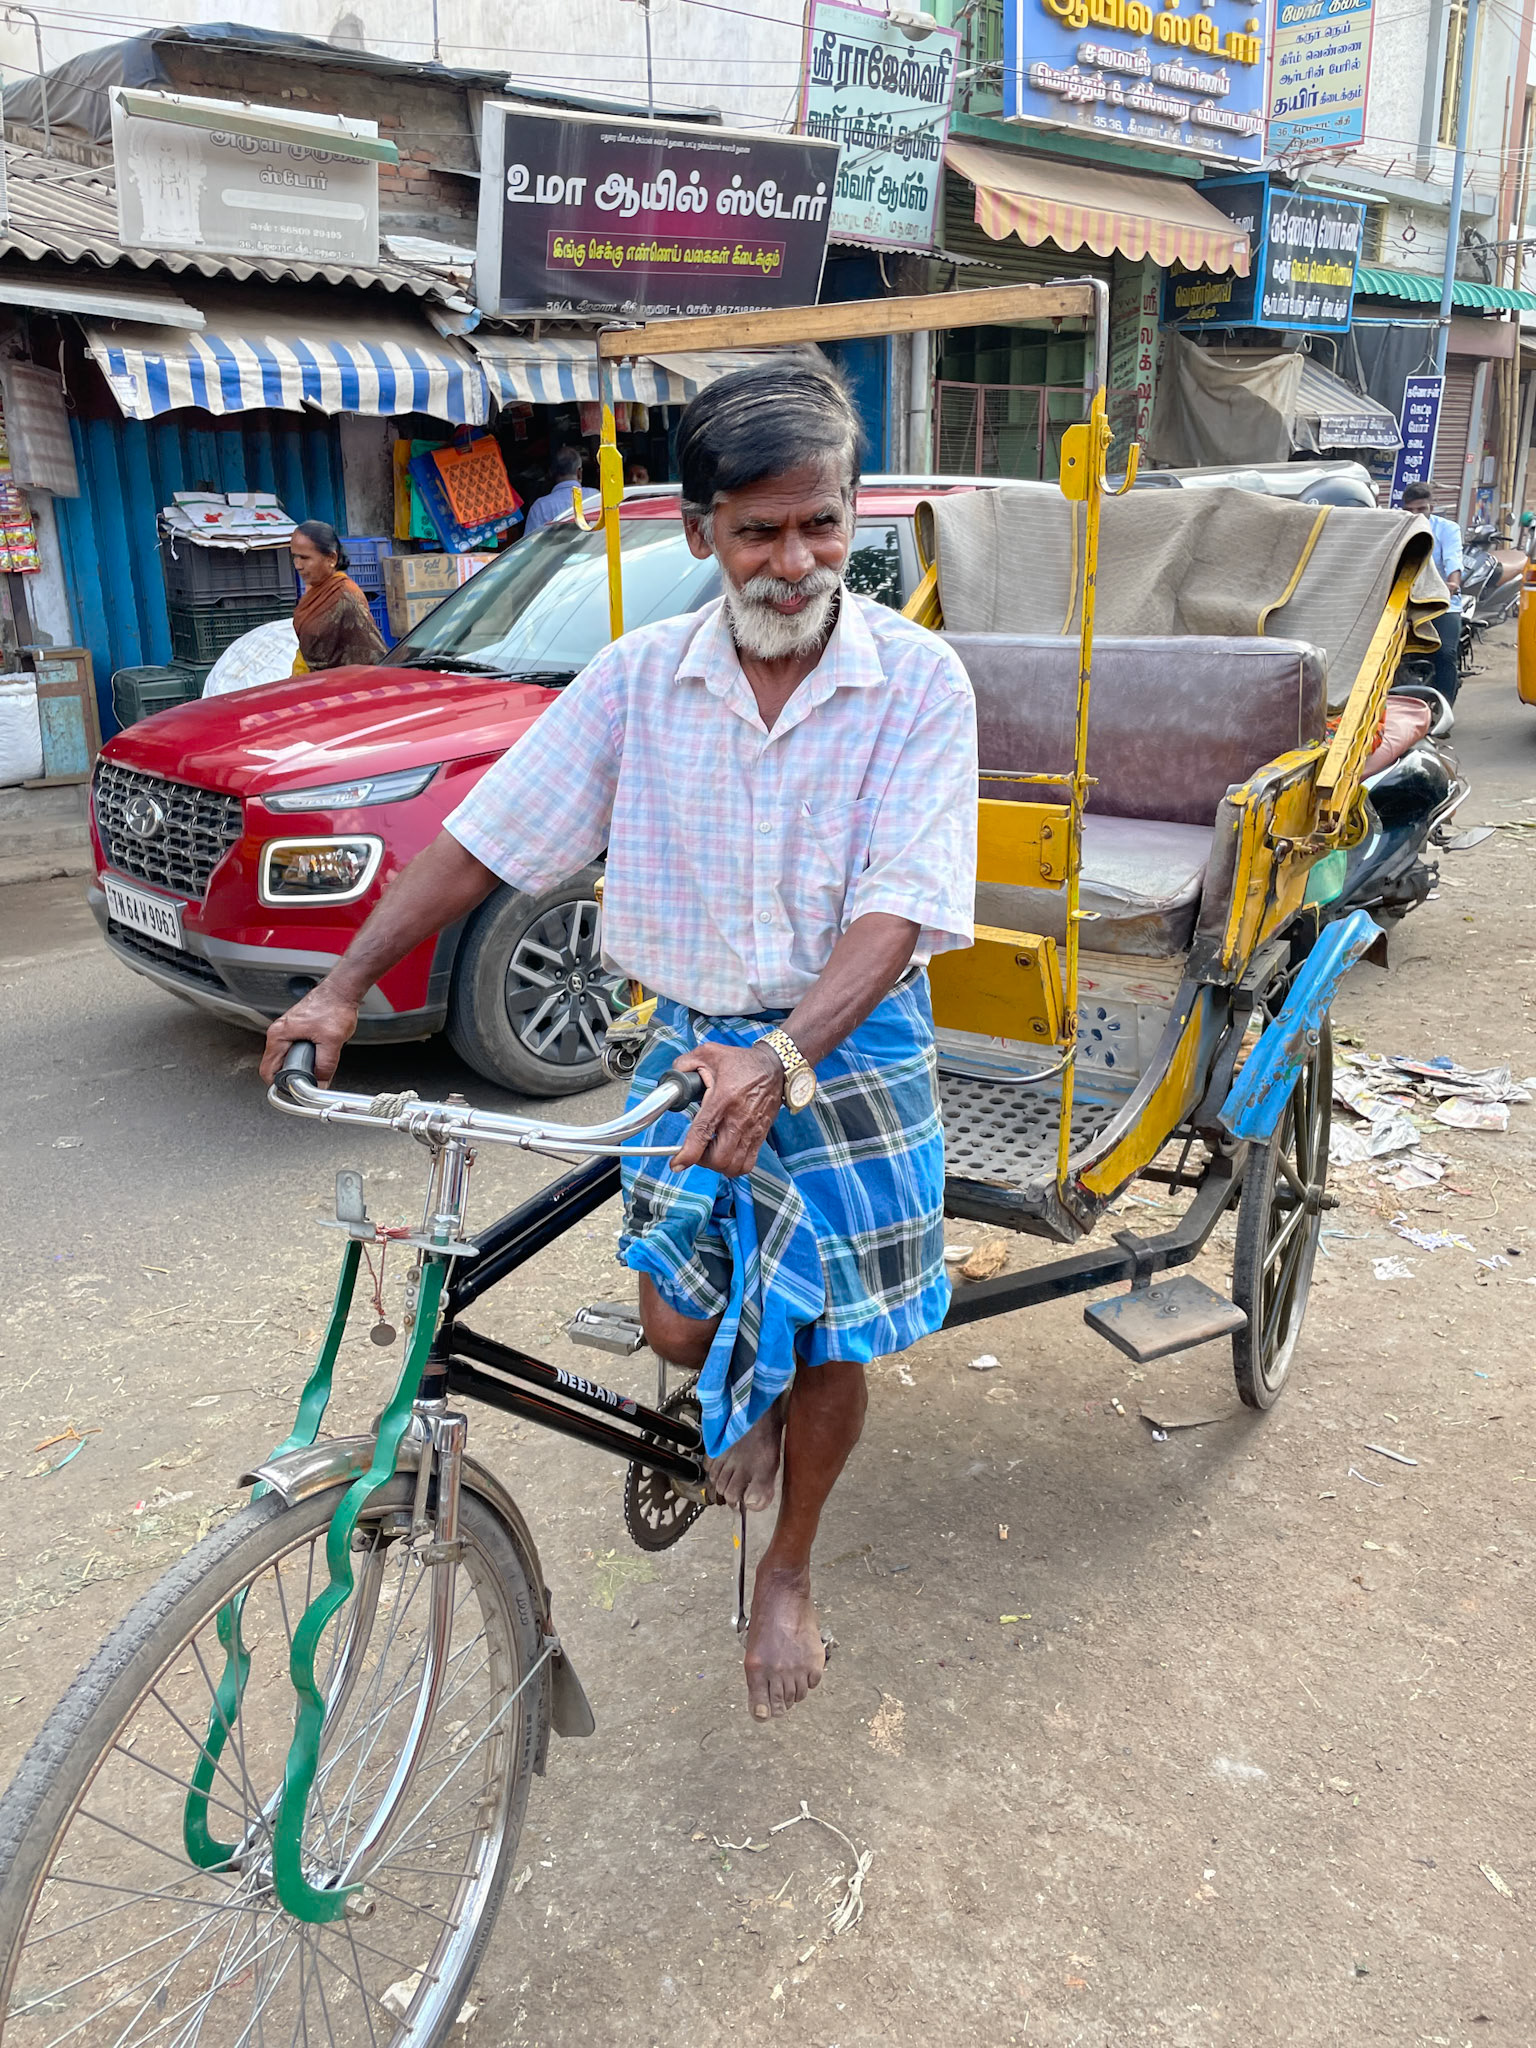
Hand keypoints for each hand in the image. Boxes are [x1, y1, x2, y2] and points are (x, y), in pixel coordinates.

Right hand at [260, 981, 360, 1084]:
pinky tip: (317, 1057)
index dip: (278, 1085)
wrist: (342, 990)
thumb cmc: (333, 1006)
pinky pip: (295, 1049)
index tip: (292, 1092)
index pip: (267, 1069)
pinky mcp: (298, 1029)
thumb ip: (325, 1065)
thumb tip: (320, 1083)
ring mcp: (288, 1030)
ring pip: (287, 1057)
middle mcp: (279, 1032)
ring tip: (314, 1068)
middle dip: (291, 1076)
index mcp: (279, 1035)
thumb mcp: (331, 1041)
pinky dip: (304, 1057)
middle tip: (308, 1082)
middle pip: (276, 1065)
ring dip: (299, 1066)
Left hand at [669, 1041, 784, 1176]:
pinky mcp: (761, 1136)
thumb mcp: (709, 1053)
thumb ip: (685, 1063)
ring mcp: (752, 1130)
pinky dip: (734, 1166)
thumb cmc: (741, 1062)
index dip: (687, 1155)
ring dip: (718, 1166)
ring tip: (711, 1153)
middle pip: (720, 1159)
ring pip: (734, 1166)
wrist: (775, 1067)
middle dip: (702, 1161)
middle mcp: (739, 1119)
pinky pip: (748, 1164)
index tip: (676, 1163)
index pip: (703, 1134)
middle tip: (696, 1150)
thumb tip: (672, 1077)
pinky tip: (726, 1154)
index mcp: (722, 1099)